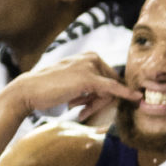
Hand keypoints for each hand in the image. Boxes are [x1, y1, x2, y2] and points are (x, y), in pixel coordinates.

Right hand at [6, 52, 133, 124]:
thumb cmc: (49, 90)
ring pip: (109, 91)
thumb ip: (91, 85)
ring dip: (95, 105)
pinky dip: (126, 94)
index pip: (108, 77)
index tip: (88, 106)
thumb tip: (111, 94)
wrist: (28, 91)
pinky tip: (137, 99)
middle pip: (111, 84)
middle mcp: (91, 57)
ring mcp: (90, 67)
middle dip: (100, 101)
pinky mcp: (89, 79)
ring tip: (78, 108)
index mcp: (88, 56)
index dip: (102, 95)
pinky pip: (113, 89)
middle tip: (83, 110)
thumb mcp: (73, 83)